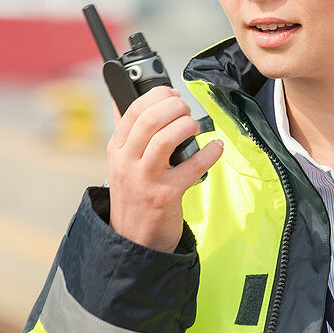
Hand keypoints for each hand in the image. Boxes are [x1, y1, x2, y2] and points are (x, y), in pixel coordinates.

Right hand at [106, 85, 222, 251]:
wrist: (133, 239)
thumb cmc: (133, 197)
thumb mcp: (120, 162)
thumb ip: (125, 132)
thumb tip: (123, 99)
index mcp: (116, 149)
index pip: (132, 109)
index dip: (156, 95)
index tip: (171, 93)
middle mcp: (127, 162)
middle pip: (149, 120)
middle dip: (174, 106)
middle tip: (185, 110)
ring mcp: (145, 179)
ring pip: (165, 139)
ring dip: (186, 125)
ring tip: (194, 127)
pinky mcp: (165, 195)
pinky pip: (191, 167)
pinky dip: (208, 153)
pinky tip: (216, 148)